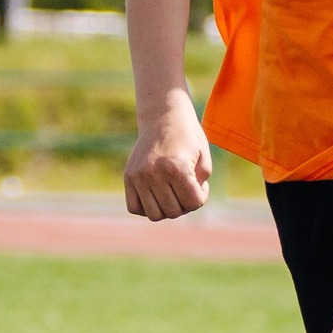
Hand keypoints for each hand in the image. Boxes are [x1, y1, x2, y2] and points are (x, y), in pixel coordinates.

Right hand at [123, 92, 211, 220]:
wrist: (163, 116)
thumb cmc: (188, 138)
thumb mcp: (204, 160)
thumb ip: (200, 187)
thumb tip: (184, 207)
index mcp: (177, 168)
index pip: (193, 203)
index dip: (201, 196)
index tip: (200, 182)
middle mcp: (154, 173)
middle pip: (174, 212)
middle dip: (185, 203)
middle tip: (186, 186)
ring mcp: (139, 176)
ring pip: (154, 215)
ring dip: (167, 208)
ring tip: (173, 192)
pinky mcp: (128, 177)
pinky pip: (135, 208)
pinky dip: (147, 208)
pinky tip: (157, 195)